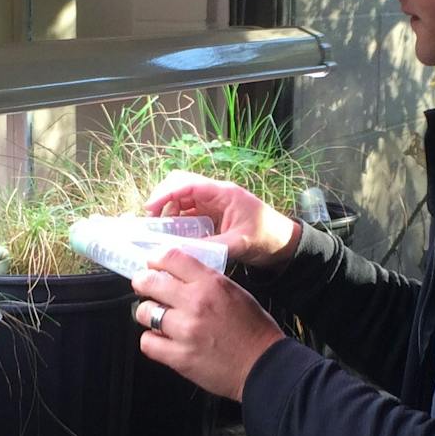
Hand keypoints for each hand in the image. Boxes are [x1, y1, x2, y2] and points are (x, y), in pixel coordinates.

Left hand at [131, 249, 285, 401]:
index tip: (152, 264)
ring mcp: (186, 331)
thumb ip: (207, 282)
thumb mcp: (235, 293)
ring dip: (147, 313)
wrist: (264, 366)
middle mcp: (196, 303)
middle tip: (144, 286)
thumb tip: (180, 277)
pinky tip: (161, 339)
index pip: (172, 258)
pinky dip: (152, 340)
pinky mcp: (179, 356)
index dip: (156, 259)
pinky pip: (148, 342)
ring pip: (144, 312)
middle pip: (150, 282)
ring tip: (156, 317)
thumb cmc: (254, 331)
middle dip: (143, 283)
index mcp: (212, 284)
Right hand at [146, 171, 299, 268]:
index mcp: (223, 193)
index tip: (151, 208)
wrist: (283, 244)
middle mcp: (215, 194)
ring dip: (168, 211)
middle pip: (180, 185)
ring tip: (159, 231)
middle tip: (151, 220)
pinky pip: (188, 212)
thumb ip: (210, 246)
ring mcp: (213, 203)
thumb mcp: (238, 243)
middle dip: (162, 199)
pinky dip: (177, 220)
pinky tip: (172, 235)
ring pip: (182, 199)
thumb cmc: (266, 238)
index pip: (188, 184)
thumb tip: (181, 251)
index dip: (166, 193)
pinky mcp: (212, 214)